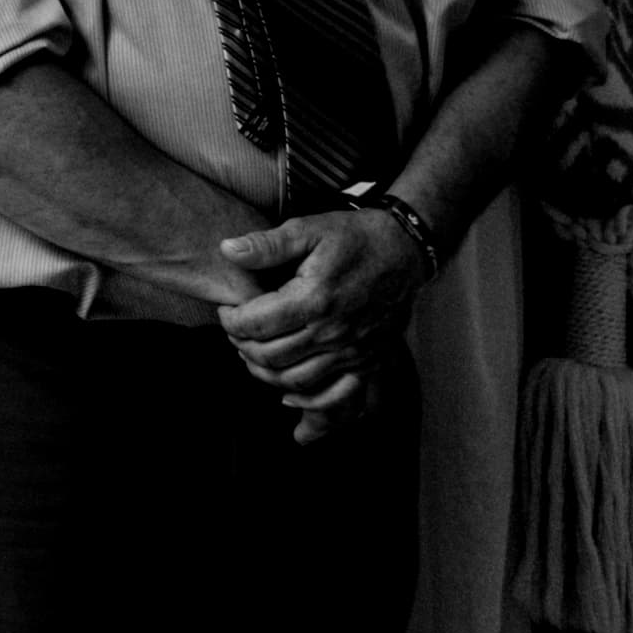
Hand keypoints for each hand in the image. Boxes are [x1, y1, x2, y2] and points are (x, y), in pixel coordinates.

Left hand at [218, 206, 425, 443]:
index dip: (230, 320)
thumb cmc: (354, 238)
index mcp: (314, 299)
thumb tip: (227, 250)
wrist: (405, 251)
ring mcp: (353, 350)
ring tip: (254, 353)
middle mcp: (334, 331)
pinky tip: (289, 398)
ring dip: (266, 373)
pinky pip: (336, 396)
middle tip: (236, 331)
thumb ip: (267, 245)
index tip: (226, 310)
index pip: (254, 325)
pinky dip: (309, 403)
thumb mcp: (308, 230)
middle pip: (269, 357)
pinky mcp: (369, 359)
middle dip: (242, 346)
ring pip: (295, 380)